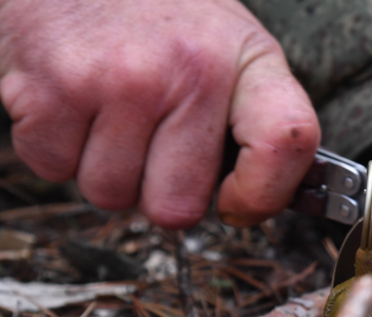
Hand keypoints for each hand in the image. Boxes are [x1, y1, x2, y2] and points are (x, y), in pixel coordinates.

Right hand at [0, 0, 319, 227]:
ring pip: (110, 194)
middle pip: (177, 207)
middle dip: (160, 191)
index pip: (285, 144)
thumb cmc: (163, 16)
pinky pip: (54, 170)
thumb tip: (252, 203)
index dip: (263, 195)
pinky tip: (74, 104)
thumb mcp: (233, 49)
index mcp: (247, 60)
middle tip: (153, 143)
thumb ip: (255, 122)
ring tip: (111, 113)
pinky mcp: (50, 89)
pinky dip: (58, 149)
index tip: (237, 203)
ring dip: (106, 169)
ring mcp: (118, 81)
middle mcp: (189, 70)